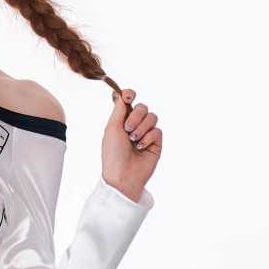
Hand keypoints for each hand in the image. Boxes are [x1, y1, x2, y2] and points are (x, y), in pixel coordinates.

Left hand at [102, 87, 161, 201]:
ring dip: (141, 127)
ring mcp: (146, 134)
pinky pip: (157, 131)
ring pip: (152, 117)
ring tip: (133, 140)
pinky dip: (148, 138)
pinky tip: (141, 147)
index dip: (129, 95)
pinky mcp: (156, 143)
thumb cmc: (113, 154)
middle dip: (135, 116)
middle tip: (127, 129)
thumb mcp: (112, 128)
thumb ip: (119, 110)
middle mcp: (134, 126)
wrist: (123, 175)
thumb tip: (122, 94)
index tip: (128, 97)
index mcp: (121, 122)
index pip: (129, 101)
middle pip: (142, 107)